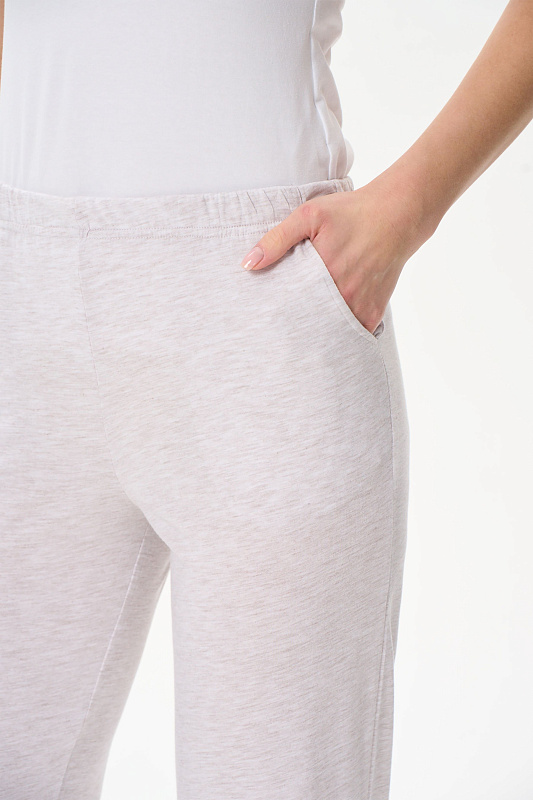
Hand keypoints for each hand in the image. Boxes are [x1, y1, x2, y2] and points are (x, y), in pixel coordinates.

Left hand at [240, 171, 434, 335]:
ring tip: (298, 334)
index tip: (264, 317)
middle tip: (276, 331)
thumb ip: (277, 239)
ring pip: (328, 333)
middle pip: (307, 324)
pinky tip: (325, 331)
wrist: (397, 215)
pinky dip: (337, 335)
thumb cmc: (351, 213)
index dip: (275, 314)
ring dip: (314, 333)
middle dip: (292, 328)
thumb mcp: (309, 214)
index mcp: (322, 275)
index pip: (288, 307)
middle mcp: (342, 296)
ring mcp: (359, 308)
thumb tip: (248, 265)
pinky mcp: (372, 314)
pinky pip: (350, 334)